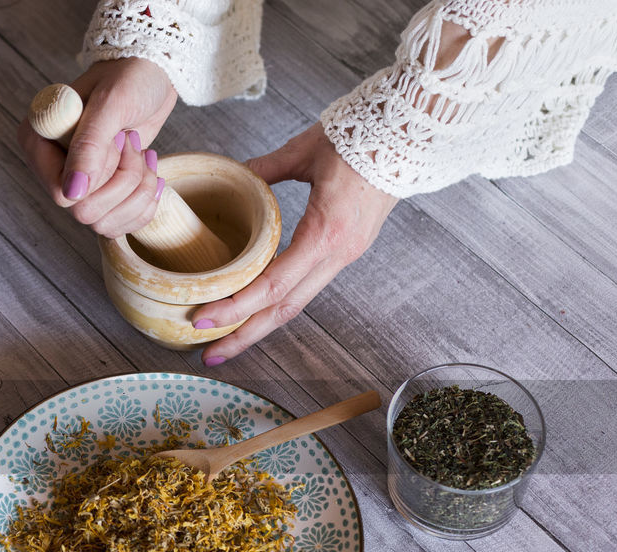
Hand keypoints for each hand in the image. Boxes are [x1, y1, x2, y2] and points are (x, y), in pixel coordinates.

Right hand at [17, 58, 176, 237]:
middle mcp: (50, 169)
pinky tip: (150, 170)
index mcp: (37, 142)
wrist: (151, 76)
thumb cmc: (129, 78)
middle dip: (123, 179)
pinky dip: (146, 200)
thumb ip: (89, 146)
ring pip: (105, 223)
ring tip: (142, 153)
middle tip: (130, 142)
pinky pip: (121, 225)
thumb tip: (71, 193)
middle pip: (85, 213)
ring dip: (138, 189)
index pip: (61, 193)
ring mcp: (76, 186)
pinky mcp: (101, 195)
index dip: (100, 174)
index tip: (116, 137)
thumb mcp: (111, 104)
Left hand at [192, 123, 397, 364]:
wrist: (413, 133)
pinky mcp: (348, 249)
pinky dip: (278, 302)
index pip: (274, 285)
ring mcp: (346, 255)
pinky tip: (255, 307)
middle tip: (210, 354)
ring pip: (297, 302)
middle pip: (285, 309)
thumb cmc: (363, 137)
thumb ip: (265, 168)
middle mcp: (338, 254)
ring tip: (228, 338)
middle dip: (245, 334)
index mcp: (326, 233)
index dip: (237, 307)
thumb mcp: (304, 151)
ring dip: (260, 324)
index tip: (204, 320)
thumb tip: (235, 175)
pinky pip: (308, 285)